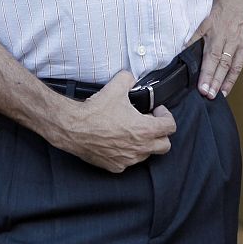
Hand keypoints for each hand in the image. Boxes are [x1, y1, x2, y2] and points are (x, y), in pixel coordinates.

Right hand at [49, 71, 175, 172]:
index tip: (156, 111)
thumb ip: (128, 79)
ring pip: (146, 154)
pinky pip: (128, 162)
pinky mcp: (115, 166)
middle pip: (165, 145)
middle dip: (160, 134)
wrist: (72, 128)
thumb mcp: (114, 88)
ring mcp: (128, 159)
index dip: (166, 115)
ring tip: (131, 132)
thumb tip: (130, 77)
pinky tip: (117, 142)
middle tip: (148, 124)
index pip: (170, 126)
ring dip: (144, 144)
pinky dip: (126, 153)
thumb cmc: (94, 112)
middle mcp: (140, 147)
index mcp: (145, 129)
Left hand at [188, 0, 242, 97]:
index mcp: (210, 21)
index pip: (195, 40)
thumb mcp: (206, 2)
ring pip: (227, 64)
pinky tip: (225, 89)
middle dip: (207, 76)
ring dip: (219, 81)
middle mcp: (224, 33)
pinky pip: (238, 64)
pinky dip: (232, 77)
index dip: (187, 55)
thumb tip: (181, 35)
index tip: (178, 68)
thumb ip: (196, 19)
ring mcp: (237, 40)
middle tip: (201, 92)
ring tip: (211, 95)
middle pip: (214, 58)